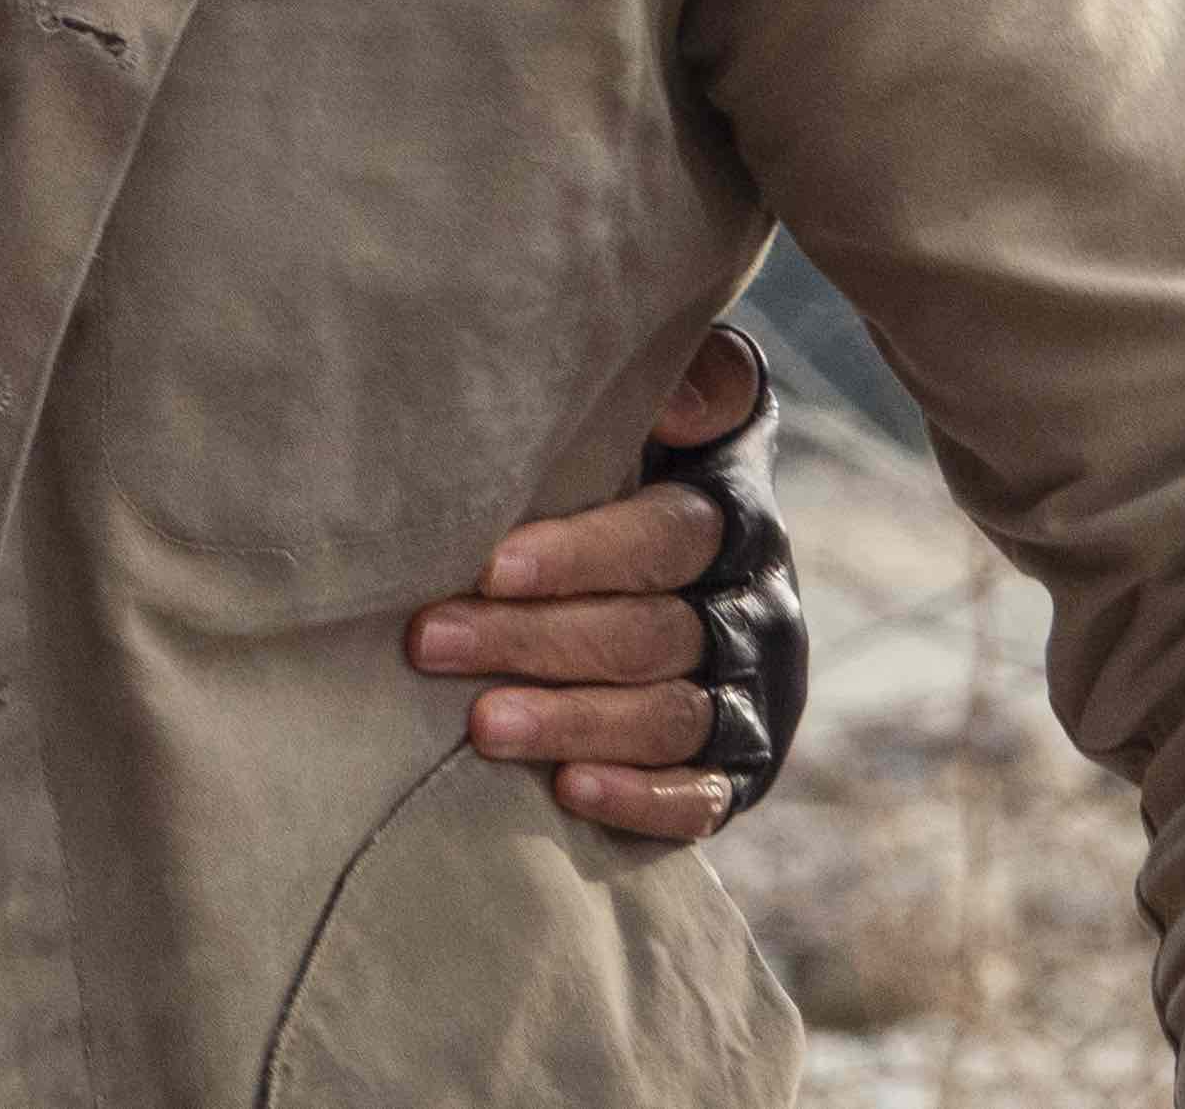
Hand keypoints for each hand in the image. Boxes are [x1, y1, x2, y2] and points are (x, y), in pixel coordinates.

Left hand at [401, 322, 807, 842]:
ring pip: (670, 715)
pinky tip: (571, 791)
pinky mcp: (738, 772)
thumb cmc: (626, 474)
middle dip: (535, 639)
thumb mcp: (656, 417)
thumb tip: (683, 401)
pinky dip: (643, 798)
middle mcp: (756, 611)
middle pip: (651, 631)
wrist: (671, 576)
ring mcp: (752, 699)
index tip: (489, 565)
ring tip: (481, 725)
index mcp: (733, 520)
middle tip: (429, 642)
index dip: (584, 553)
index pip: (668, 536)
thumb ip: (686, 387)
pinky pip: (704, 795)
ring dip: (575, 720)